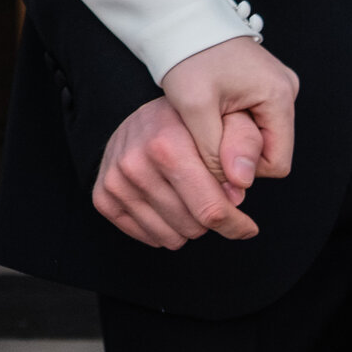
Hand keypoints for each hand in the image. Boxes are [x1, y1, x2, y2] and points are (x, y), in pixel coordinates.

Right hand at [93, 98, 264, 248]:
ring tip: (188, 198)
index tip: (248, 227)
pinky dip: (162, 229)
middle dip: (210, 218)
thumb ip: (243, 148)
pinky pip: (145, 237)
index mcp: (167, 145)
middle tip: (210, 196)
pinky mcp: (103, 195)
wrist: (144, 113)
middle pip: (193, 227)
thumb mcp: (228, 119)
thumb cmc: (193, 121)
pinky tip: (167, 205)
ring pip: (169, 238)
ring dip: (186, 225)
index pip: (212, 210)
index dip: (238, 225)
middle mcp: (135, 164)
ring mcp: (115, 181)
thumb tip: (238, 192)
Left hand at [160, 33, 298, 188]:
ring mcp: (275, 87)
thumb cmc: (186, 56)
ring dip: (230, 137)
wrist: (177, 19)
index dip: (243, 167)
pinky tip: (209, 109)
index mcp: (279, 94)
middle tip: (204, 127)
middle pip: (269, 150)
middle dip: (235, 150)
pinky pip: (252, 121)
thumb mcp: (195, 107)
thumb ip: (215, 151)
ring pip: (259, 137)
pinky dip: (229, 124)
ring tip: (205, 115)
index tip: (213, 148)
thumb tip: (237, 189)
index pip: (278, 163)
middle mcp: (286, 90)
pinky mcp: (260, 85)